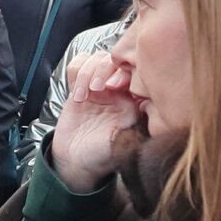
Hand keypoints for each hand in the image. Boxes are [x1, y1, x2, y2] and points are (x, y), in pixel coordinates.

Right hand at [49, 51, 138, 192]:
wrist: (77, 162)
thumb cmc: (102, 156)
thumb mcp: (122, 142)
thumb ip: (131, 123)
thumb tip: (144, 103)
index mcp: (133, 100)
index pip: (134, 70)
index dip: (124, 72)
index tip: (114, 87)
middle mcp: (117, 90)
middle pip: (114, 59)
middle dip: (104, 69)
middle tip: (97, 89)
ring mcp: (97, 87)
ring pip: (95, 58)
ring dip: (88, 72)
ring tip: (84, 95)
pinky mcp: (79, 87)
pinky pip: (78, 65)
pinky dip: (75, 74)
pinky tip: (75, 95)